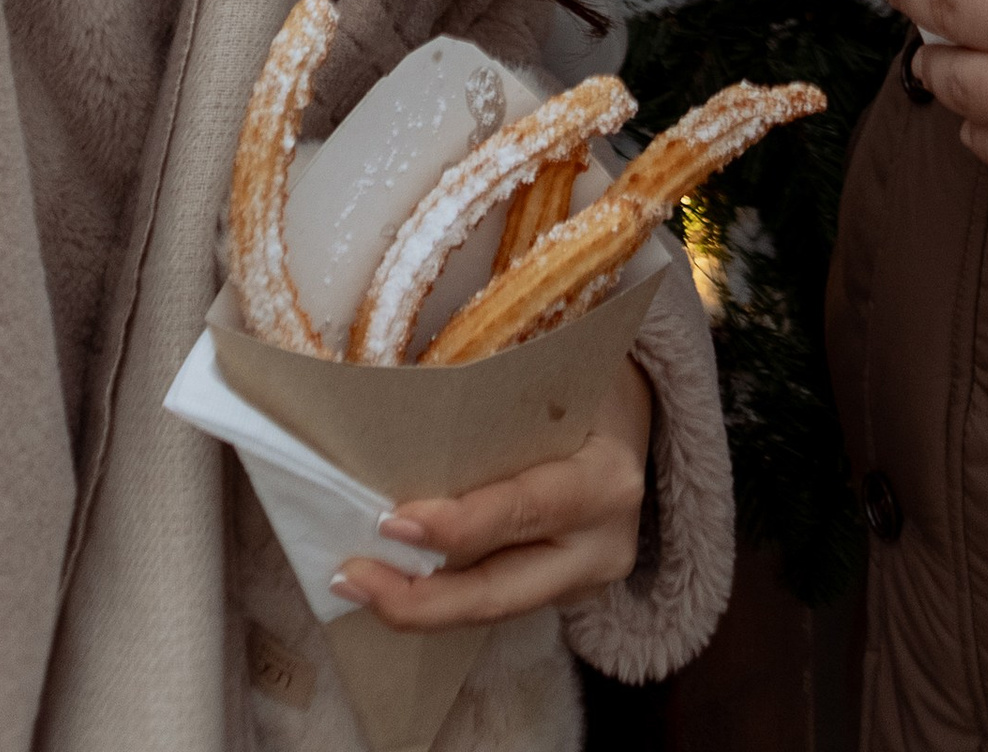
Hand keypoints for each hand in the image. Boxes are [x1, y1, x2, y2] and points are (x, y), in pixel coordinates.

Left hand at [334, 360, 650, 630]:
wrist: (636, 425)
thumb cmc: (586, 385)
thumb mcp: (556, 379)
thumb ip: (494, 402)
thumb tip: (399, 397)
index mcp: (604, 479)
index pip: (523, 509)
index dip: (457, 525)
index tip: (390, 523)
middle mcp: (602, 545)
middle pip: (501, 591)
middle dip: (420, 598)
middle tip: (351, 577)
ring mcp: (585, 580)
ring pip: (492, 608)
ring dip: (419, 603)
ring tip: (356, 583)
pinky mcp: (565, 594)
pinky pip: (497, 599)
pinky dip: (442, 595)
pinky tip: (394, 584)